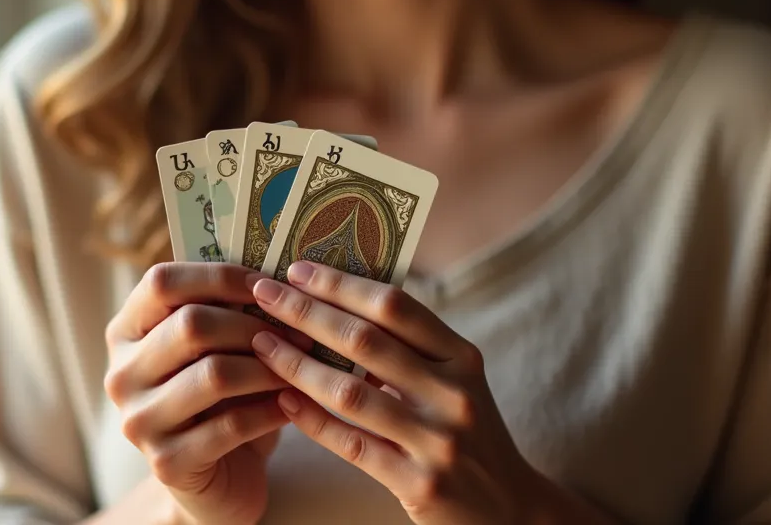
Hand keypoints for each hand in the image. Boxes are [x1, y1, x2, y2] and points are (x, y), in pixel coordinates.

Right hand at [104, 263, 289, 524]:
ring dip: (270, 368)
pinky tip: (293, 405)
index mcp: (126, 332)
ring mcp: (139, 421)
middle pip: (191, 325)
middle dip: (255, 325)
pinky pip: (231, 424)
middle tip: (301, 333)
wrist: (216, 478)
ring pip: (215, 374)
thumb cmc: (222, 400)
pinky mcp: (167, 462)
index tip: (270, 284)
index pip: (162, 282)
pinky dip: (271, 411)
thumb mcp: (216, 350)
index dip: (221, 276)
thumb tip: (279, 274)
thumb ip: (227, 312)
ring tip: (303, 367)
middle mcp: (122, 374)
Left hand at [247, 262, 550, 524]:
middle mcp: (454, 393)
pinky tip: (283, 399)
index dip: (341, 284)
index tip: (296, 269)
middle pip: (366, 341)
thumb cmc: (466, 434)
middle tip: (263, 293)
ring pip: (350, 392)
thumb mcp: (453, 382)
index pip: (395, 305)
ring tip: (261, 344)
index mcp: (461, 357)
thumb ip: (409, 348)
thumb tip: (335, 300)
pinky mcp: (420, 483)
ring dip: (297, 364)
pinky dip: (312, 419)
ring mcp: (439, 440)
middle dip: (306, 312)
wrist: (509, 509)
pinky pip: (351, 444)